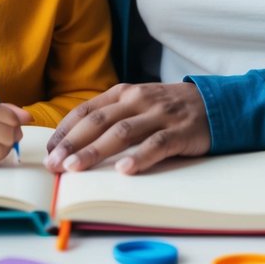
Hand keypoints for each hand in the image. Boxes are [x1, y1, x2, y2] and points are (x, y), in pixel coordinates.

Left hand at [43, 82, 210, 174]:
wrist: (216, 103)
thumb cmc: (168, 108)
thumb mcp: (138, 103)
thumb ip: (111, 115)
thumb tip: (73, 140)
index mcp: (123, 92)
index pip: (86, 110)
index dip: (65, 130)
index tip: (48, 151)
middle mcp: (138, 99)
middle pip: (98, 121)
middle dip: (72, 144)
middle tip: (54, 164)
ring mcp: (160, 115)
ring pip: (122, 132)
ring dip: (96, 151)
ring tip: (76, 168)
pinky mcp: (180, 132)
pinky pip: (157, 145)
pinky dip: (139, 158)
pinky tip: (124, 171)